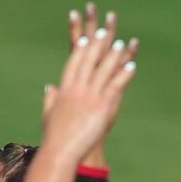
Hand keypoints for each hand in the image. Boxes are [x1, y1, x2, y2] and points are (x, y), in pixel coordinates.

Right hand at [40, 18, 138, 163]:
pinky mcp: (102, 105)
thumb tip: (49, 87)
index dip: (80, 51)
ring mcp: (90, 96)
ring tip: (120, 43)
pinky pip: (115, 85)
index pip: (73, 65)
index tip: (85, 39)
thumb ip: (50, 98)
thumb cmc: (54, 137)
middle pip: (88, 62)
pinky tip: (132, 66)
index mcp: (64, 90)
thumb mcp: (48, 114)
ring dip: (113, 55)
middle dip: (96, 46)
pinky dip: (124, 73)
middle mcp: (77, 89)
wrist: (60, 150)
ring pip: (103, 70)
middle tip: (103, 32)